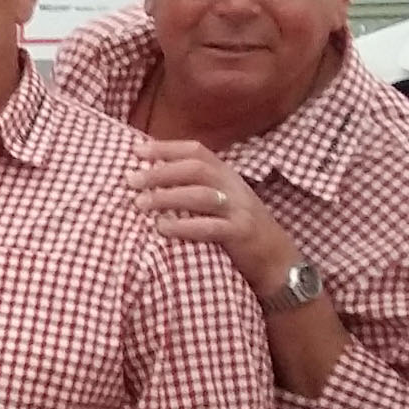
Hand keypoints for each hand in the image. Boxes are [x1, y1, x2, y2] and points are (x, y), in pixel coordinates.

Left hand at [130, 142, 295, 300]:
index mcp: (227, 175)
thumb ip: (194, 187)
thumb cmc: (238, 229)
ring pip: (202, 195)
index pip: (197, 151)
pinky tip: (161, 228)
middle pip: (196, 169)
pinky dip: (184, 226)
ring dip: (167, 197)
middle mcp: (235, 187)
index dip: (166, 148)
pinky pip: (210, 227)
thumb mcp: (221, 201)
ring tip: (139, 203)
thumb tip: (150, 177)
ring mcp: (240, 209)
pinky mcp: (242, 233)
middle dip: (160, 172)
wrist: (278, 261)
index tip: (135, 150)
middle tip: (130, 180)